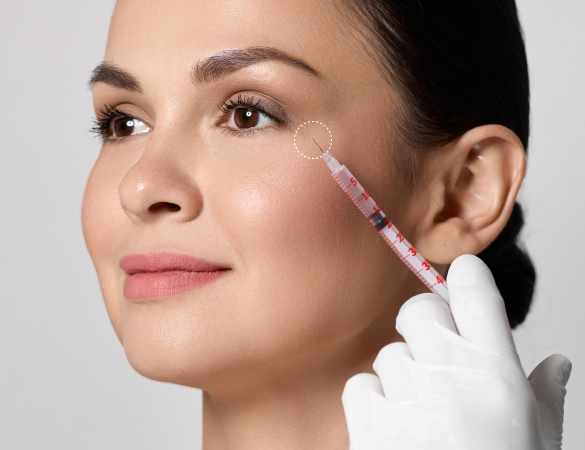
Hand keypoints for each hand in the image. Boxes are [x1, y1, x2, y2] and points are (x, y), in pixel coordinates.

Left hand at [342, 255, 570, 449]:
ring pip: (388, 353)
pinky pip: (361, 386)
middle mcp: (454, 381)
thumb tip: (558, 363)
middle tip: (433, 353)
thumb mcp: (541, 445)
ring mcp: (409, 402)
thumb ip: (547, 399)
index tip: (462, 273)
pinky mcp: (371, 428)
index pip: (479, 297)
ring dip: (401, 376)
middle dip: (424, 324)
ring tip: (421, 415)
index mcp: (501, 379)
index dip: (467, 276)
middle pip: (419, 309)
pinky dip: (373, 403)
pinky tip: (394, 431)